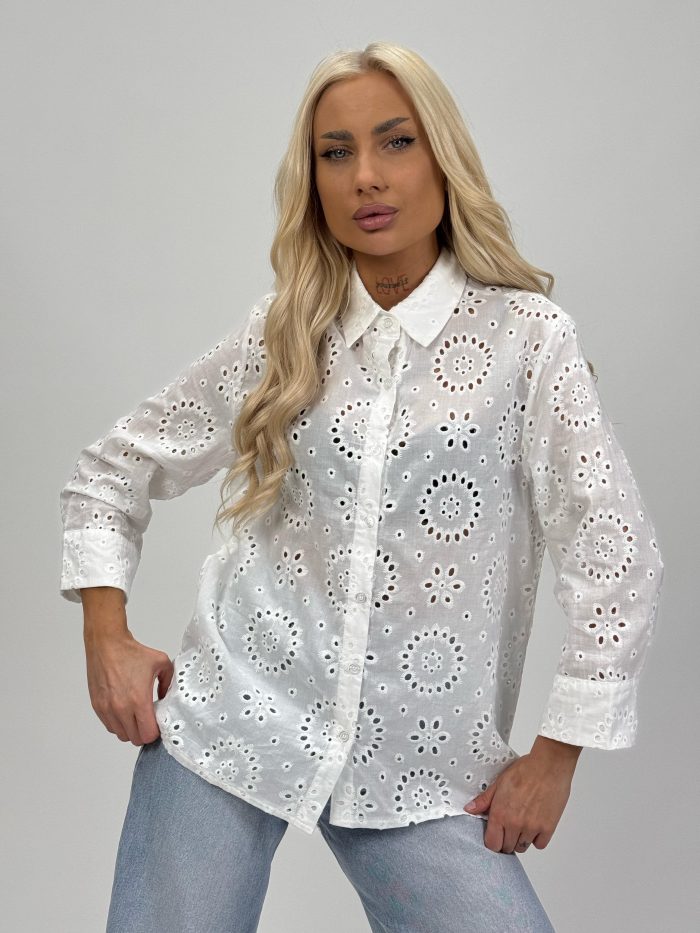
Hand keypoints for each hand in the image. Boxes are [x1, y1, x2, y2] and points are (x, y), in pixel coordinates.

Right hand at [84, 629, 173, 746]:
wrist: (107, 644)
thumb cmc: (132, 652)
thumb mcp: (161, 663)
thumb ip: (169, 683)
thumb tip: (167, 698)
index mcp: (139, 699)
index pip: (148, 734)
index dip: (155, 731)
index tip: (157, 723)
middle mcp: (121, 708)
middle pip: (135, 739)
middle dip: (144, 732)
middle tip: (148, 720)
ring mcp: (107, 708)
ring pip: (121, 735)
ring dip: (130, 729)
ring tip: (136, 715)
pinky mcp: (97, 706)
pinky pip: (110, 726)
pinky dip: (118, 724)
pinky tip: (125, 711)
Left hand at [463, 737, 580, 853]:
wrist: (549, 766)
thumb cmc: (525, 770)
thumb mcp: (500, 782)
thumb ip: (484, 799)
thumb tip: (470, 809)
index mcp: (500, 813)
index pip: (492, 844)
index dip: (493, 841)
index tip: (495, 835)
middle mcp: (515, 824)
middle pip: (507, 847)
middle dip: (506, 840)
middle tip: (509, 827)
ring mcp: (532, 828)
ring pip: (523, 847)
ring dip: (520, 839)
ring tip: (522, 823)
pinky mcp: (548, 828)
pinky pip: (539, 844)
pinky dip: (537, 838)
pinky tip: (535, 824)